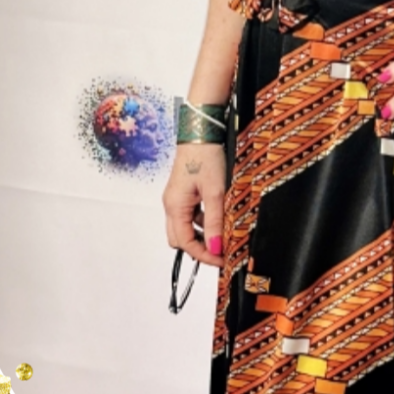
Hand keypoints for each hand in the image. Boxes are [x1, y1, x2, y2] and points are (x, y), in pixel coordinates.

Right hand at [163, 143, 225, 266]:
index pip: (185, 243)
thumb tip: (216, 247)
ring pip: (185, 227)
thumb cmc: (205, 157)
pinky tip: (218, 219)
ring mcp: (176, 198)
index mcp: (175, 206)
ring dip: (201, 235)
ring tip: (222, 236)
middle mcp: (171, 204)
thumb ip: (215, 222)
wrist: (201, 133)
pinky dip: (202, 222)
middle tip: (220, 251)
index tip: (220, 260)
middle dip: (199, 248)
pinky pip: (189, 215)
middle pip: (180, 238)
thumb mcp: (215, 192)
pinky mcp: (183, 192)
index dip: (203, 255)